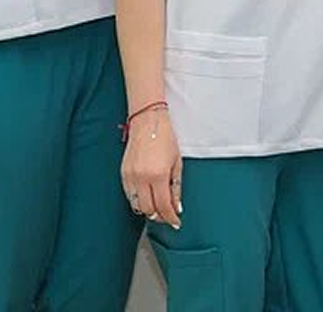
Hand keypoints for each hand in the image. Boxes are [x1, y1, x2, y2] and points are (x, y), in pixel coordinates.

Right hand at [121, 108, 181, 228]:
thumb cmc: (165, 139)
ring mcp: (130, 177)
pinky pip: (130, 195)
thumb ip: (176, 187)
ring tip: (158, 207)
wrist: (147, 122)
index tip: (175, 222)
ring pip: (137, 205)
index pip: (163, 206)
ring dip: (148, 209)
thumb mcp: (177, 162)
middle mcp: (142, 179)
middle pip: (148, 210)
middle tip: (168, 216)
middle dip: (159, 216)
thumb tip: (177, 207)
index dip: (170, 217)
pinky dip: (139, 200)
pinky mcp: (123, 175)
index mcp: (158, 175)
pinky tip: (147, 196)